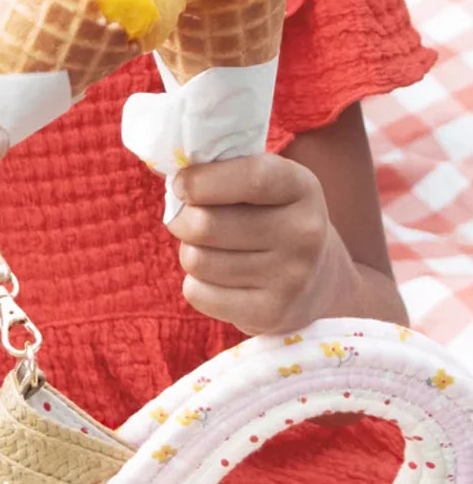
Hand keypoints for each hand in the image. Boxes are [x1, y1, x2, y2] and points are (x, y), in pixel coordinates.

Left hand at [169, 154, 356, 334]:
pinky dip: (196, 285)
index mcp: (301, 187)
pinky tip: (219, 279)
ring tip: (210, 249)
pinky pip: (198, 294)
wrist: (316, 277)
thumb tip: (167, 173)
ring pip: (197, 260)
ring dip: (190, 253)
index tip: (180, 185)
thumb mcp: (262, 182)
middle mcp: (304, 232)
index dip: (201, 181)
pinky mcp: (272, 313)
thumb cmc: (267, 215)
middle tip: (189, 220)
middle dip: (182, 220)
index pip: (250, 179)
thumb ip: (220, 170)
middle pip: (206, 225)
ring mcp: (291, 277)